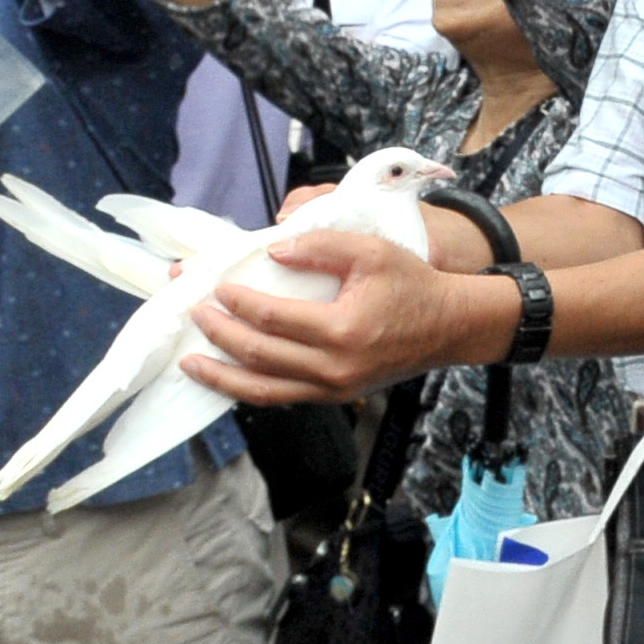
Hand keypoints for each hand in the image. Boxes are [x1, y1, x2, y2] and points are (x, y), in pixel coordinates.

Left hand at [187, 227, 497, 399]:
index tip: (217, 288)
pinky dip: (252, 389)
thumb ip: (320, 246)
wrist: (451, 325)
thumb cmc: (414, 285)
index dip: (238, 302)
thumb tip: (273, 253)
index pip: (272, 317)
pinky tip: (232, 377)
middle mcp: (334, 368)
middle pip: (260, 357)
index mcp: (342, 329)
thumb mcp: (372, 251)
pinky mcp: (336, 396)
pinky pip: (284, 398)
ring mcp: (335, 389)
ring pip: (264, 391)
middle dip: (221, 336)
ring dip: (223, 378)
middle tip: (196, 316)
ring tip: (193, 364)